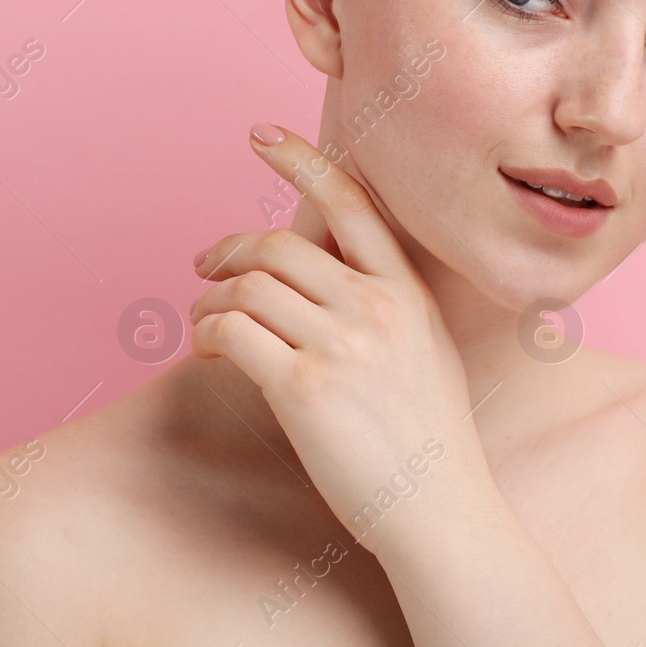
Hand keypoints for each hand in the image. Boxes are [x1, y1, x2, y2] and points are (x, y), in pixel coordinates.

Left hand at [190, 121, 488, 553]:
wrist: (442, 512)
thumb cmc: (429, 444)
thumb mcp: (427, 354)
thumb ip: (387, 310)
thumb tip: (325, 287)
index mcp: (408, 292)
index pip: (350, 202)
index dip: (301, 159)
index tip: (261, 134)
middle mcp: (376, 306)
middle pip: (277, 245)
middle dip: (228, 250)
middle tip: (203, 266)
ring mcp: (341, 344)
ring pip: (247, 287)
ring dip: (210, 301)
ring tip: (203, 324)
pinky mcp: (304, 386)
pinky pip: (232, 332)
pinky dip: (207, 332)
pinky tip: (207, 348)